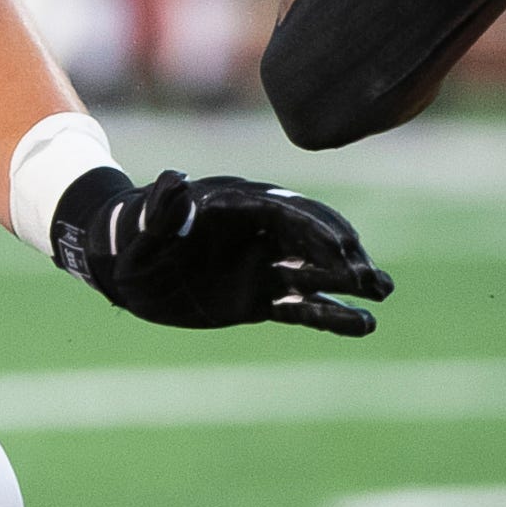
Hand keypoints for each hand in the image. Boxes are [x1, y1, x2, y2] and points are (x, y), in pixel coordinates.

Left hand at [50, 166, 391, 335]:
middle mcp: (259, 233)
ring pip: (314, 274)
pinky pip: (300, 306)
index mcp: (240, 206)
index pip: (290, 213)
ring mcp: (262, 266)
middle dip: (344, 257)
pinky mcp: (259, 297)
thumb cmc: (132, 238)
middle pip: (312, 241)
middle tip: (372, 279)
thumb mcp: (142, 227)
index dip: (318, 230)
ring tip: (381, 294)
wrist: (124, 265)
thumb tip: (175, 181)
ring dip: (348, 283)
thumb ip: (162, 208)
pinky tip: (363, 324)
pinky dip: (330, 315)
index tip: (345, 250)